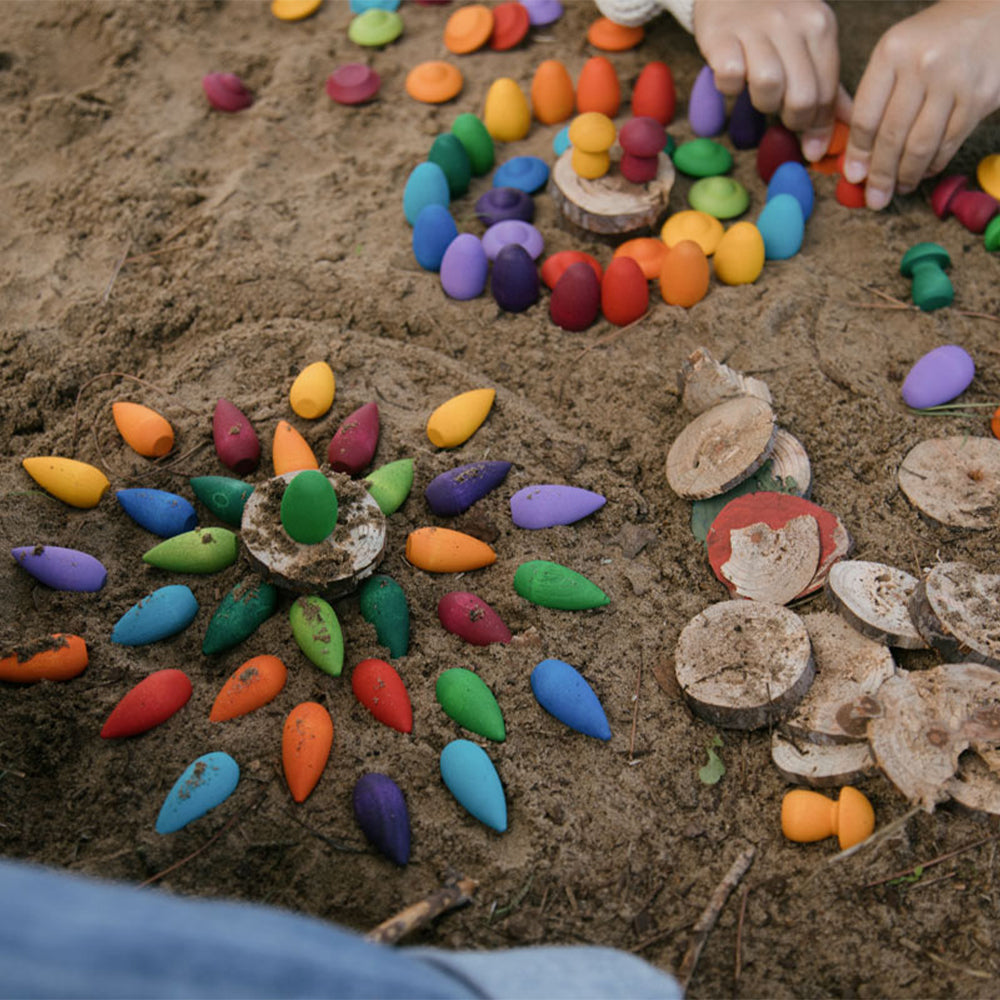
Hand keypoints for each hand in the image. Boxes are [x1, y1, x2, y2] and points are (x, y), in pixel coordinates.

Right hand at [692, 0, 840, 159]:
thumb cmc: (773, 21)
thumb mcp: (809, 41)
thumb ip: (828, 83)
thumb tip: (850, 125)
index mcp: (820, 26)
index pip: (827, 91)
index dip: (818, 125)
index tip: (809, 140)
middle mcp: (792, 22)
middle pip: (802, 96)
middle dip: (794, 120)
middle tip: (784, 117)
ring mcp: (755, 27)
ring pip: (768, 86)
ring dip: (763, 104)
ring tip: (759, 96)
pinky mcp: (721, 36)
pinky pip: (730, 77)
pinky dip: (731, 87)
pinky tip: (733, 80)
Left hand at [843, 1, 999, 209]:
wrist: (992, 12)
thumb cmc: (934, 38)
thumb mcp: (897, 51)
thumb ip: (876, 95)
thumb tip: (858, 154)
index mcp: (892, 52)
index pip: (866, 116)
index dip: (858, 153)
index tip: (853, 176)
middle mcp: (922, 65)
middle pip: (892, 135)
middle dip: (880, 174)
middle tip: (874, 198)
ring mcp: (954, 80)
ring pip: (921, 144)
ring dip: (907, 175)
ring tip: (898, 189)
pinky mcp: (981, 96)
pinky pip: (950, 142)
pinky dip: (934, 163)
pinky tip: (924, 172)